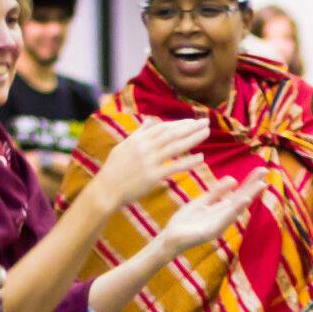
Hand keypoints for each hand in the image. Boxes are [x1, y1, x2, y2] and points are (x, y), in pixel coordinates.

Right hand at [89, 118, 209, 209]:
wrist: (106, 191)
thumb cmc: (113, 170)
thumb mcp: (123, 147)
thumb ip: (139, 134)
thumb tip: (150, 120)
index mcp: (138, 140)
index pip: (163, 127)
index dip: (179, 123)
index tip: (192, 122)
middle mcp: (145, 148)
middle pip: (172, 134)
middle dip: (190, 127)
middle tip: (206, 122)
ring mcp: (149, 162)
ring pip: (176, 147)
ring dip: (193, 139)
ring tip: (207, 133)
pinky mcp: (152, 177)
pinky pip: (174, 167)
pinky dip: (188, 162)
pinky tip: (201, 157)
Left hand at [155, 169, 267, 259]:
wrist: (170, 238)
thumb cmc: (185, 221)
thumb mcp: (202, 202)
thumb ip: (217, 192)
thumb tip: (233, 179)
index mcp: (221, 209)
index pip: (238, 193)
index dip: (249, 182)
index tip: (261, 169)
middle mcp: (223, 216)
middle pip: (241, 198)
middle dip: (253, 185)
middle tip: (266, 170)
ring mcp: (219, 224)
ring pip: (237, 208)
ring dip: (249, 195)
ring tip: (261, 184)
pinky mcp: (213, 232)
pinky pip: (226, 219)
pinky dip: (235, 210)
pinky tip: (244, 200)